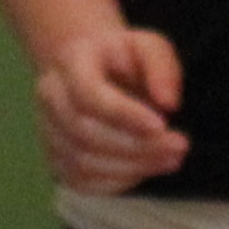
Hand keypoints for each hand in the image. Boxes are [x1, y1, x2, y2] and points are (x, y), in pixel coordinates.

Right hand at [33, 26, 187, 195]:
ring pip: (83, 161)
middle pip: (85, 132)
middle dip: (136, 145)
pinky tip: (147, 168)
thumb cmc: (122, 58)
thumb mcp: (148, 46)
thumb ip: (162, 67)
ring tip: (172, 158)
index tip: (162, 125)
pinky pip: (82, 181)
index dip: (124, 114)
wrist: (90, 70)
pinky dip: (118, 181)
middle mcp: (51, 97)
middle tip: (179, 146)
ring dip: (132, 166)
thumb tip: (168, 104)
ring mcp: (48, 131)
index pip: (89, 94)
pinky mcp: (56, 159)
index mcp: (70, 62)